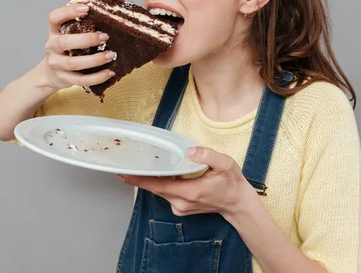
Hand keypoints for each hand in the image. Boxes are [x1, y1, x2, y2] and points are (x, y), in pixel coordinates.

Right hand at [42, 3, 116, 88]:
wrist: (50, 74)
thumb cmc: (66, 49)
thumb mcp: (67, 35)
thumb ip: (80, 26)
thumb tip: (106, 15)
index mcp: (53, 32)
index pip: (54, 18)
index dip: (68, 12)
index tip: (86, 8)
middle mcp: (51, 47)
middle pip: (64, 42)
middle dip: (86, 39)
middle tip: (105, 37)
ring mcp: (56, 64)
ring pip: (73, 63)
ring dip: (94, 60)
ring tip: (111, 55)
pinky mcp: (64, 79)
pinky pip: (81, 80)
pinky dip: (97, 77)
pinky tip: (110, 72)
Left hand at [117, 147, 257, 217]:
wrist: (238, 204)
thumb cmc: (232, 183)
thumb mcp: (226, 164)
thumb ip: (208, 156)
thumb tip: (190, 151)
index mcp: (190, 191)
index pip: (158, 185)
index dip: (139, 180)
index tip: (123, 175)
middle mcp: (181, 202)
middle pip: (155, 188)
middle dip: (140, 177)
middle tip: (126, 165)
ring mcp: (180, 208)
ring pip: (160, 191)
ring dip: (151, 180)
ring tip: (141, 167)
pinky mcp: (181, 209)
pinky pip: (166, 194)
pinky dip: (161, 184)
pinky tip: (162, 174)